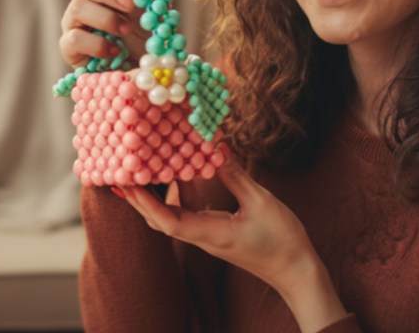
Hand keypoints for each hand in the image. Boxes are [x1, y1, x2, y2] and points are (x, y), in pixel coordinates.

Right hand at [59, 0, 148, 67]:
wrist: (140, 70)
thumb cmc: (144, 38)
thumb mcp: (154, 15)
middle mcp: (83, 1)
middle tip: (131, 4)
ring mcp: (73, 24)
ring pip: (77, 8)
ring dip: (106, 18)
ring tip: (127, 30)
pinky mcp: (68, 48)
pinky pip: (74, 39)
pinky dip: (97, 44)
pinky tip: (115, 50)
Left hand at [118, 156, 347, 332]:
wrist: (296, 270)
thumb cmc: (282, 240)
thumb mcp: (260, 201)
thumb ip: (235, 175)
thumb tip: (215, 147)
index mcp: (210, 234)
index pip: (167, 222)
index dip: (145, 203)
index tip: (128, 183)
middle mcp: (203, 237)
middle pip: (160, 219)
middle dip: (139, 198)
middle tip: (122, 173)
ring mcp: (207, 235)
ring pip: (173, 215)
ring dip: (157, 194)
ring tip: (142, 168)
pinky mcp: (215, 231)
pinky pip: (190, 212)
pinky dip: (180, 193)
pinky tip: (179, 172)